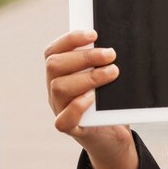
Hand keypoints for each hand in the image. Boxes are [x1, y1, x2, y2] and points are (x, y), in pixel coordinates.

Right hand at [44, 29, 138, 168]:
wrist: (112, 135)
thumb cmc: (108, 101)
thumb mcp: (104, 78)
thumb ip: (101, 62)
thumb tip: (114, 41)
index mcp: (59, 73)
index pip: (53, 51)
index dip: (71, 39)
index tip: (94, 33)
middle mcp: (54, 89)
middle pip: (54, 65)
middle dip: (84, 57)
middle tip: (110, 54)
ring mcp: (59, 109)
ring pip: (59, 88)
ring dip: (88, 77)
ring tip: (112, 73)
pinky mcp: (69, 128)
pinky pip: (63, 120)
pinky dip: (78, 106)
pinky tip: (94, 98)